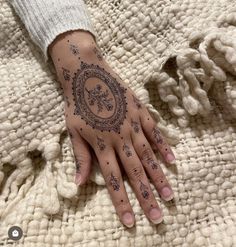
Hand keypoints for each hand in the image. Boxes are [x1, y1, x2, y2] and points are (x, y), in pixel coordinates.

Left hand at [49, 30, 175, 227]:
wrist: (87, 74)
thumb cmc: (78, 104)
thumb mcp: (73, 131)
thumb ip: (80, 157)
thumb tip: (79, 183)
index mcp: (101, 144)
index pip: (113, 179)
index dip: (122, 201)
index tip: (131, 220)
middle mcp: (120, 138)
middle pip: (135, 172)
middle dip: (146, 196)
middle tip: (158, 215)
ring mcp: (132, 124)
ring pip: (148, 155)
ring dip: (159, 176)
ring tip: (169, 194)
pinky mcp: (140, 112)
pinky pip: (154, 132)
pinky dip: (163, 147)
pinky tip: (171, 160)